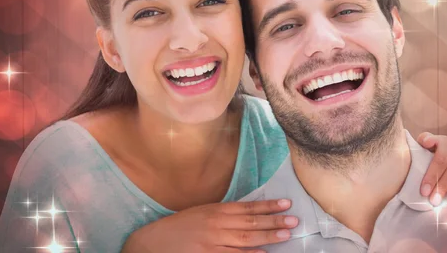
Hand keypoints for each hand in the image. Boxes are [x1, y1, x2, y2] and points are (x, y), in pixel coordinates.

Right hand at [121, 199, 297, 252]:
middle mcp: (216, 225)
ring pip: (246, 239)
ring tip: (285, 234)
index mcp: (215, 210)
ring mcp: (213, 243)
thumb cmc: (178, 227)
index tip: (285, 204)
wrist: (153, 242)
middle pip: (251, 223)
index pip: (247, 207)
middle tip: (293, 220)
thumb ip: (223, 214)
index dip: (268, 206)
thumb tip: (249, 215)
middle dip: (274, 222)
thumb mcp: (201, 213)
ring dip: (268, 237)